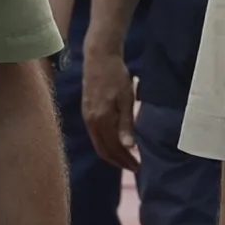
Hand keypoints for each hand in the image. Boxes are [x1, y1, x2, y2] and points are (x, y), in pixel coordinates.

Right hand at [80, 45, 138, 170]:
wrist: (99, 57)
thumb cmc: (116, 76)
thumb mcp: (126, 99)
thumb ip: (126, 124)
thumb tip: (128, 147)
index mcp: (101, 120)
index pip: (112, 148)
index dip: (124, 160)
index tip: (138, 167)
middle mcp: (91, 122)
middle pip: (103, 150)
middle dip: (118, 161)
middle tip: (134, 167)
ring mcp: (86, 117)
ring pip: (98, 143)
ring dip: (112, 154)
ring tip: (127, 159)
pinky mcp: (86, 112)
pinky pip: (95, 135)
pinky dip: (106, 144)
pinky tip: (116, 143)